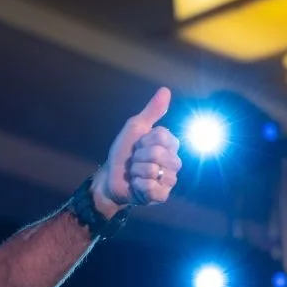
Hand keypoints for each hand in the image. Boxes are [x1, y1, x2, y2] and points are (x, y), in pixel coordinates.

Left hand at [92, 87, 180, 212]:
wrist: (111, 176)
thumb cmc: (124, 152)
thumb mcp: (135, 128)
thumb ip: (152, 111)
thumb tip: (166, 90)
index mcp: (170, 145)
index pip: (162, 136)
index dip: (144, 140)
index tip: (138, 144)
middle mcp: (174, 162)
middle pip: (157, 153)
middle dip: (138, 157)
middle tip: (135, 161)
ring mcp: (169, 181)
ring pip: (152, 170)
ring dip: (136, 171)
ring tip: (135, 173)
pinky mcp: (162, 196)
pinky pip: (150, 188)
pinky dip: (138, 185)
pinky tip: (137, 185)